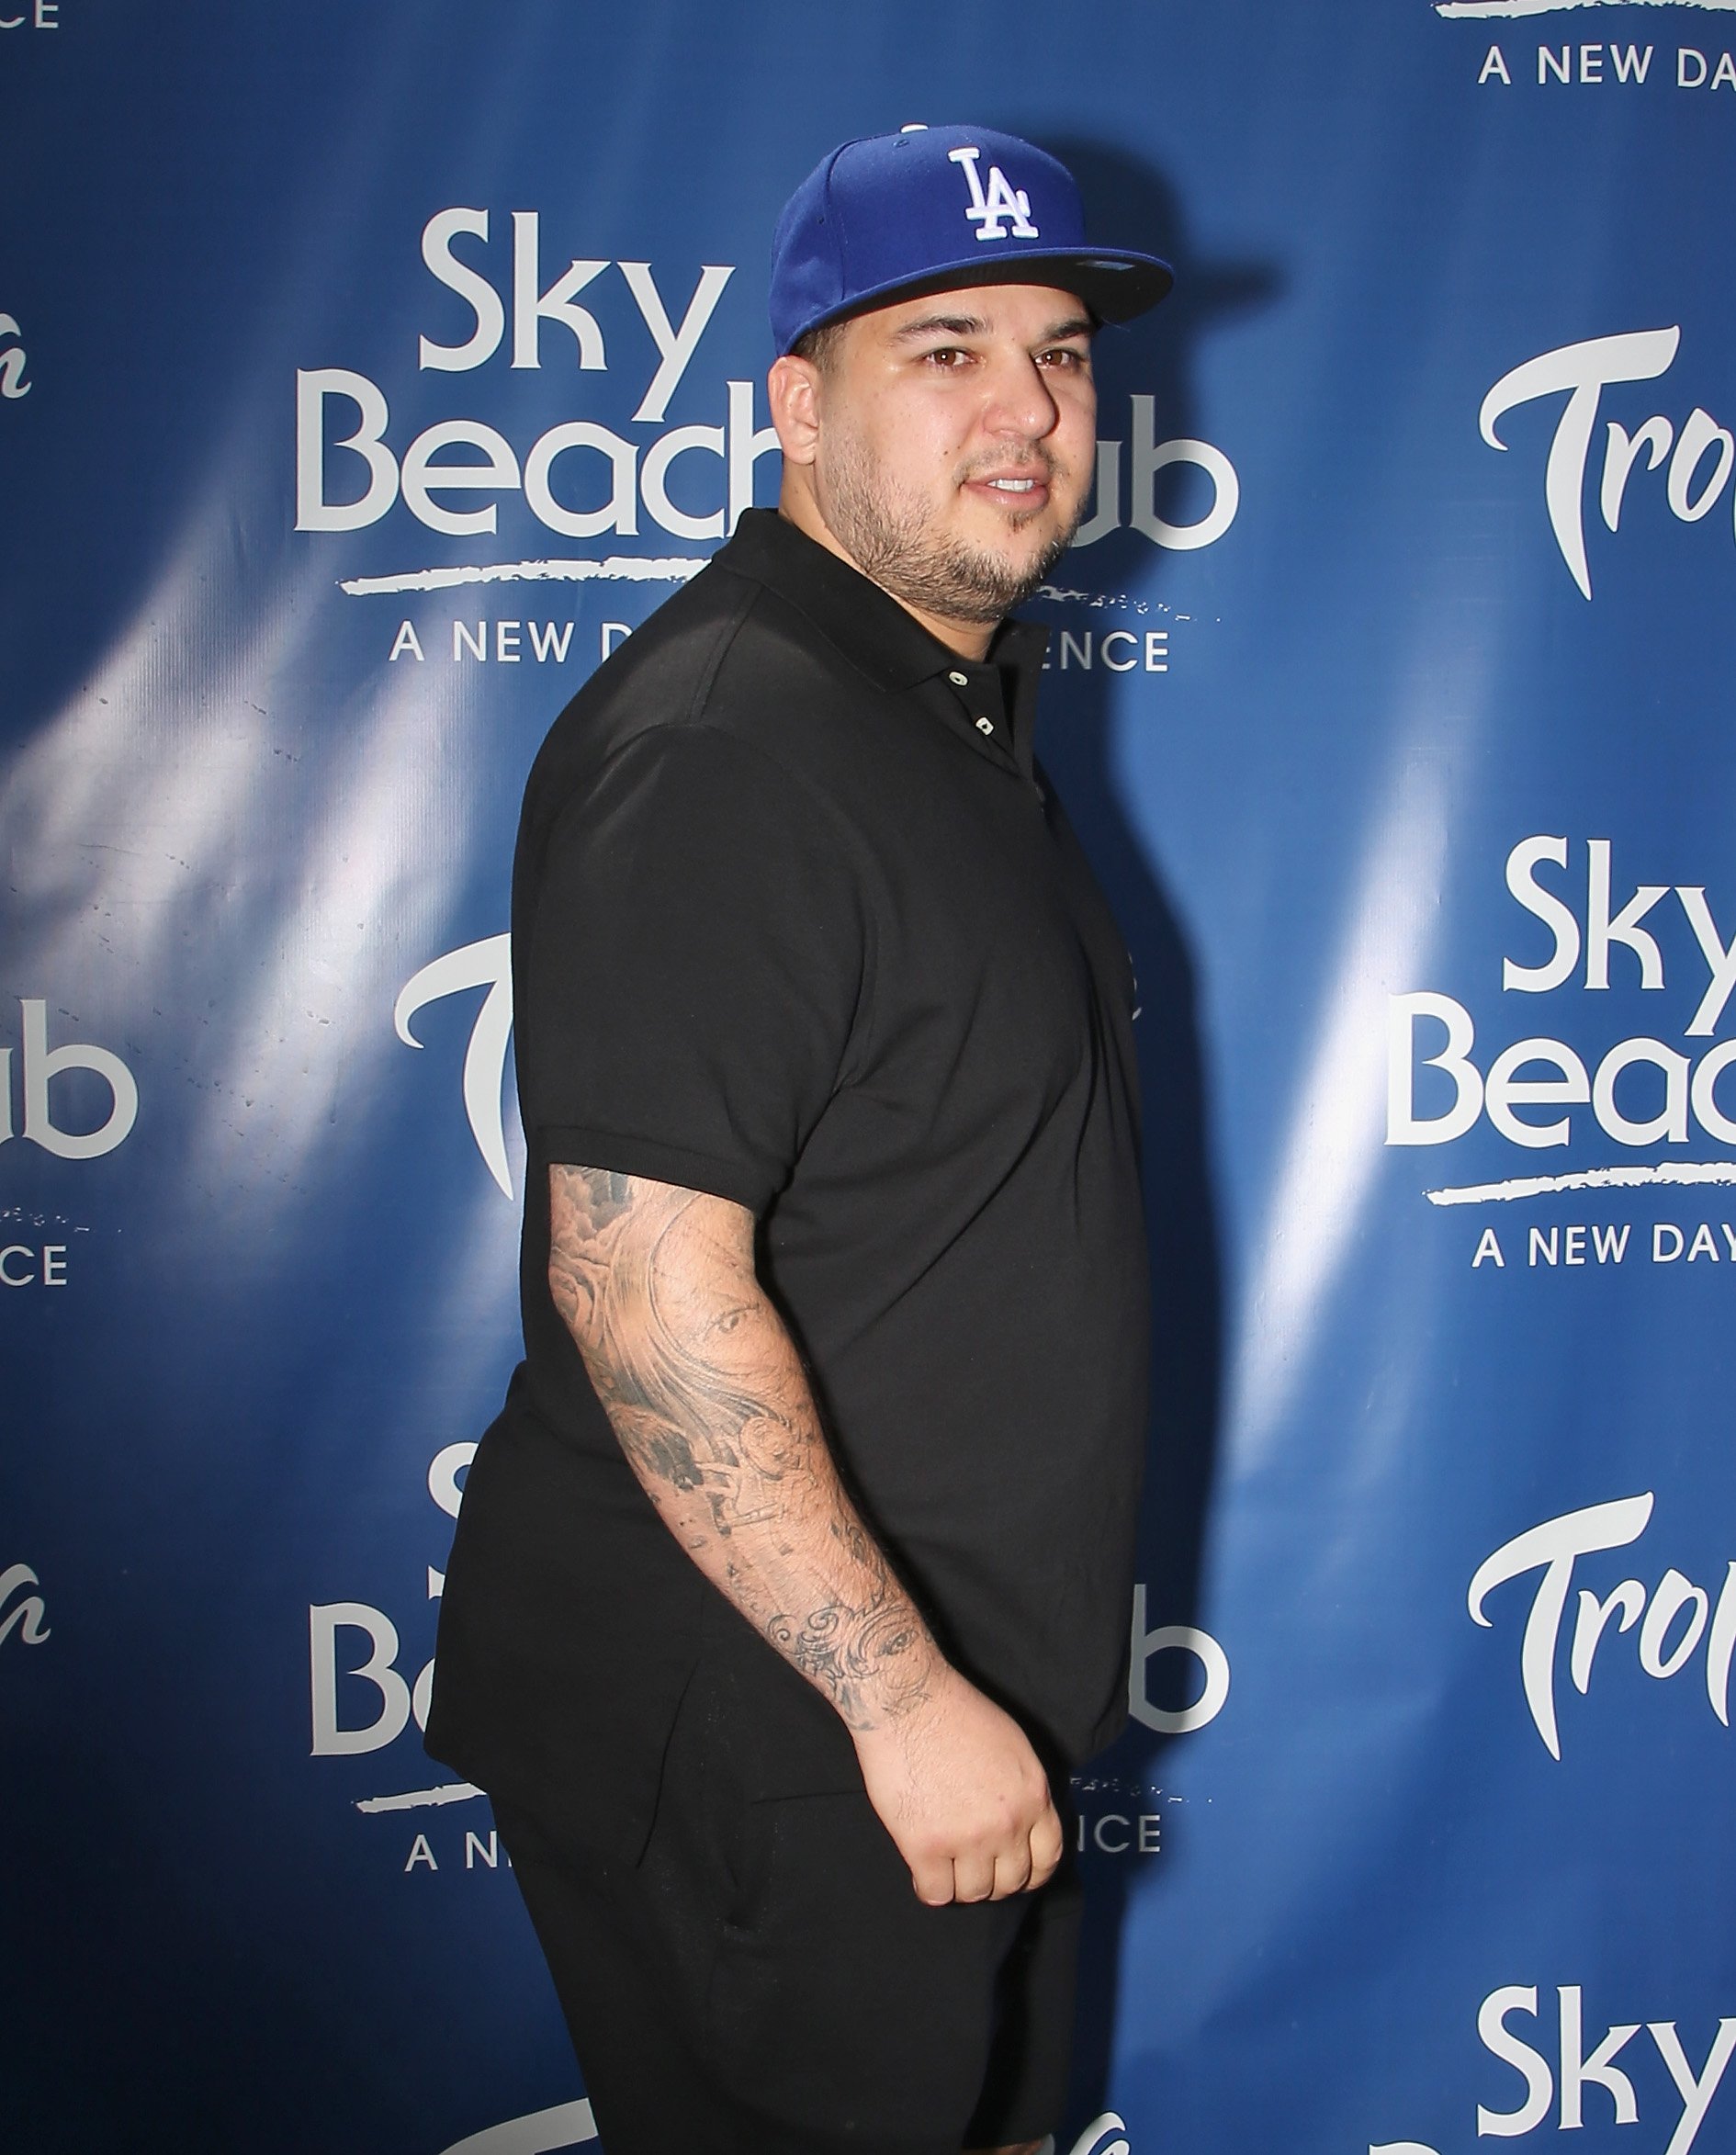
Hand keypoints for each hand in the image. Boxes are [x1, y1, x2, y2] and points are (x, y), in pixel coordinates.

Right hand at [851, 1664, 1062, 1905]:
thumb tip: (1023, 1824)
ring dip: (959, 1884)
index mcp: (1033, 1795)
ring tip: (945, 1866)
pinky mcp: (926, 1846)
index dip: (1030, 1872)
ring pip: (973, 1893)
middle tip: (972, 1866)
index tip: (1013, 1872)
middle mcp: (1007, 1823)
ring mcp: (967, 1838)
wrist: (908, 1701)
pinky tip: (922, 1870)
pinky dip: (929, 1887)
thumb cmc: (955, 1712)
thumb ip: (1023, 1791)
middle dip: (993, 1879)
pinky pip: (936, 1894)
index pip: (1048, 1858)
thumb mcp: (1014, 1746)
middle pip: (1010, 1882)